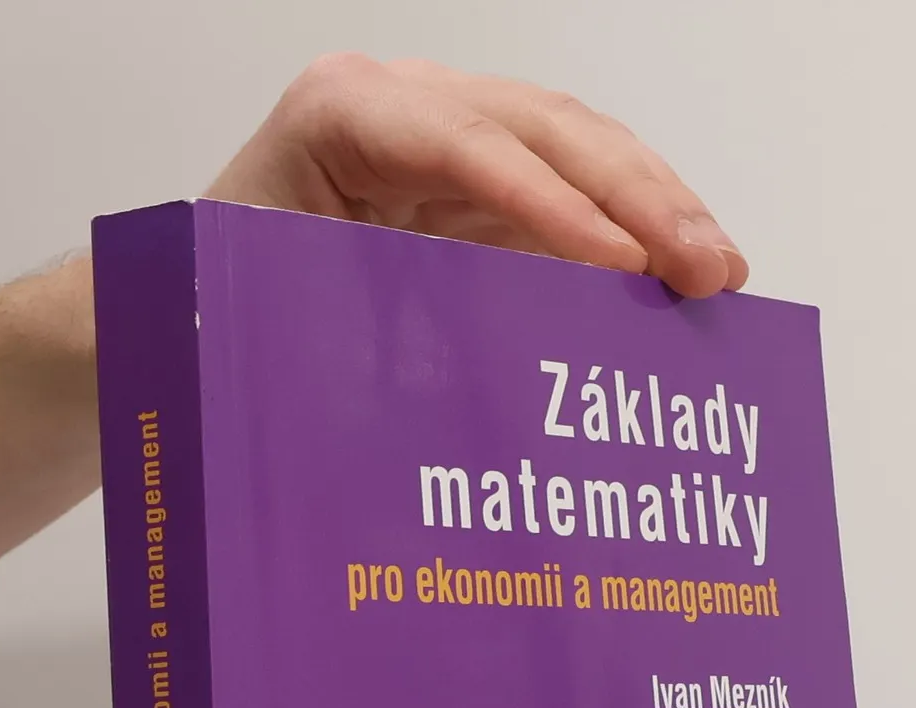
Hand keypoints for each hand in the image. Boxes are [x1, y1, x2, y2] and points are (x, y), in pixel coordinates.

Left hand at [207, 54, 748, 299]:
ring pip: (576, 150)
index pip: (462, 141)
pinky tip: (687, 276)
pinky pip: (575, 194)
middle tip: (703, 271)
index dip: (548, 201)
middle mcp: (405, 107)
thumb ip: (356, 328)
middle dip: (635, 198)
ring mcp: (453, 139)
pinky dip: (636, 234)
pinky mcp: (484, 188)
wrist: (195, 304)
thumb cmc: (221, 311)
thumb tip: (462, 392)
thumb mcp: (267, 316)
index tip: (619, 262)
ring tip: (720, 275)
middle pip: (543, 128)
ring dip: (657, 209)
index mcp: (341, 118)